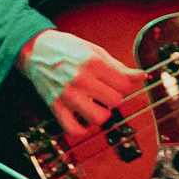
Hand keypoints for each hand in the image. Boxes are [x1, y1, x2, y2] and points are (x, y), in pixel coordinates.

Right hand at [19, 28, 144, 136]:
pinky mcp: (55, 106)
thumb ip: (119, 67)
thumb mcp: (96, 51)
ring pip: (98, 118)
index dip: (124, 86)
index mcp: (93, 63)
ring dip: (101, 114)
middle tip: (107, 93)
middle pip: (115, 102)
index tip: (118, 84)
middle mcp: (81, 79)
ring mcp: (68, 94)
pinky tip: (84, 120)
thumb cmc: (66, 49)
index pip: (124, 86)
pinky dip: (81, 129)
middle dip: (114, 98)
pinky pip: (73, 129)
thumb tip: (141, 76)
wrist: (36, 50)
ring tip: (97, 105)